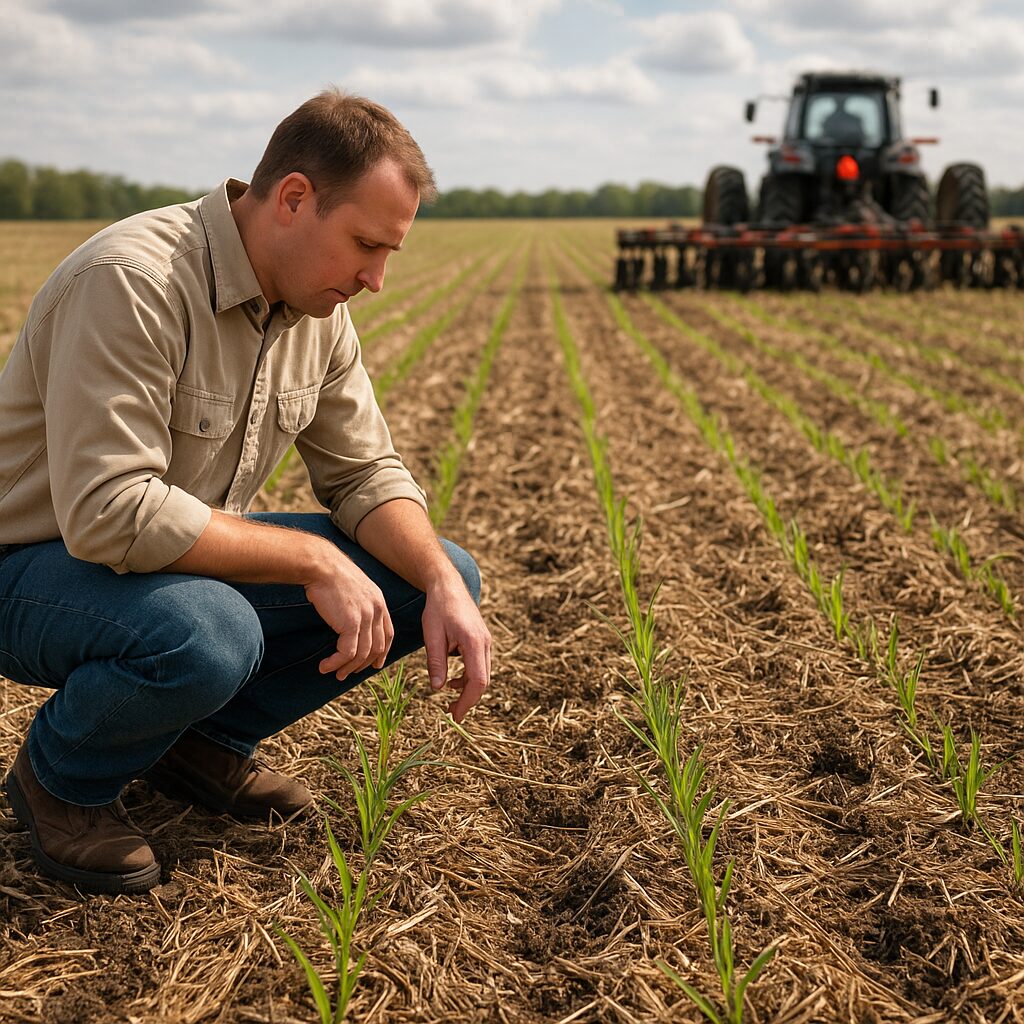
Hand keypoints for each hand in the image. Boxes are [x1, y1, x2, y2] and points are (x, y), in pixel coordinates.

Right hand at [304, 545, 394, 681]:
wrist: (321, 565)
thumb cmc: (331, 575)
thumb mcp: (353, 589)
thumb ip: (358, 605)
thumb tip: (350, 623)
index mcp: (379, 602)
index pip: (388, 633)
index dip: (383, 652)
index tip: (375, 664)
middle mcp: (377, 610)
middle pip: (377, 647)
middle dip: (363, 664)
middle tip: (347, 673)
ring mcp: (366, 617)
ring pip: (362, 654)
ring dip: (347, 667)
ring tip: (334, 673)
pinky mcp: (351, 623)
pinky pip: (347, 652)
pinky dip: (336, 662)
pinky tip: (325, 666)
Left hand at [422, 580, 491, 722]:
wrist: (448, 586)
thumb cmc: (438, 608)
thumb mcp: (432, 636)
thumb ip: (436, 662)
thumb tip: (438, 689)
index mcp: (474, 642)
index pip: (477, 681)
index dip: (467, 701)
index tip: (455, 715)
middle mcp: (485, 643)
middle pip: (483, 681)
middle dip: (468, 700)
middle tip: (451, 713)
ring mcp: (486, 642)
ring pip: (482, 674)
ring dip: (468, 689)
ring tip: (449, 700)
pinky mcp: (482, 641)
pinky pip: (479, 665)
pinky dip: (468, 677)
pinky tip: (452, 680)